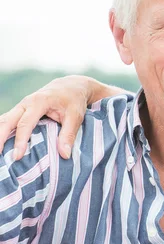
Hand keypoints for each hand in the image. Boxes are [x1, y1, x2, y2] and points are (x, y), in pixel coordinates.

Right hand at [0, 76, 122, 159]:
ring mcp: (22, 106)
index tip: (17, 157)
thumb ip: (69, 134)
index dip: (20, 140)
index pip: (25, 123)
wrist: (71, 86)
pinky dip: (2, 131)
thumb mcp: (76, 116)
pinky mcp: (21, 110)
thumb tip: (64, 155)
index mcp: (39, 102)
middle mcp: (26, 102)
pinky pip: (8, 121)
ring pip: (4, 120)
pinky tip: (1, 144)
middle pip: (7, 121)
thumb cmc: (74, 100)